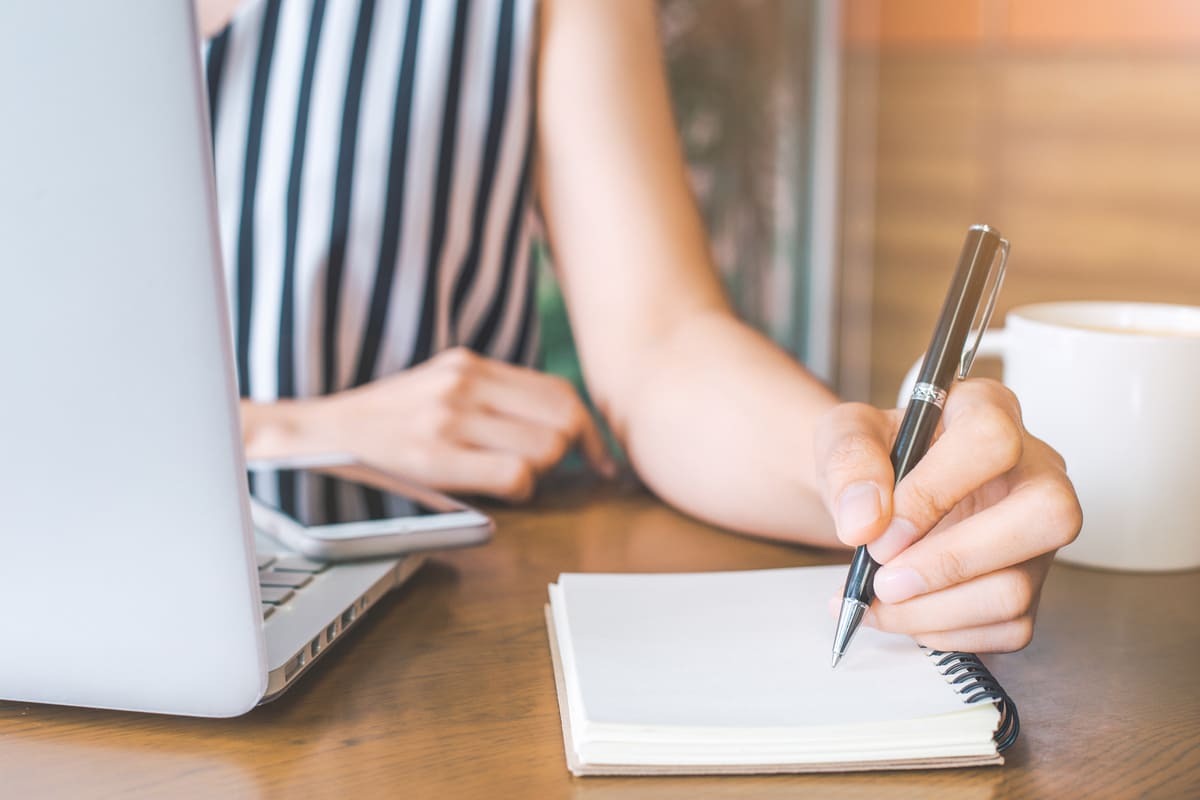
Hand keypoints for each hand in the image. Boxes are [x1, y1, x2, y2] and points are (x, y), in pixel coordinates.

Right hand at [243, 347, 615, 501]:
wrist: (317, 434)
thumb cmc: (384, 422)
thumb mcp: (439, 388)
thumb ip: (491, 396)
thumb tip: (555, 423)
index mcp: (469, 364)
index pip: (558, 392)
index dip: (587, 429)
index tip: (595, 454)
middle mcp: (464, 383)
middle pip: (563, 418)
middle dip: (570, 451)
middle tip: (557, 471)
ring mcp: (450, 417)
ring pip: (545, 449)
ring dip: (541, 472)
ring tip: (514, 476)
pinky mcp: (436, 454)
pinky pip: (515, 477)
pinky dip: (520, 490)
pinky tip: (499, 490)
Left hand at [815, 379, 1081, 651]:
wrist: (873, 497)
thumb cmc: (870, 459)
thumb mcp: (842, 437)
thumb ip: (848, 462)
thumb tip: (864, 522)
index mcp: (988, 411)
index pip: (992, 441)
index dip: (933, 492)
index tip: (879, 530)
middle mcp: (1033, 470)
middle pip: (1045, 516)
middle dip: (952, 562)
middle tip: (884, 580)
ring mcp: (1039, 534)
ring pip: (1017, 587)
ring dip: (934, 609)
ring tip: (876, 601)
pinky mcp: (1031, 584)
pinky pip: (1006, 627)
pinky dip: (942, 631)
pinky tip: (901, 613)